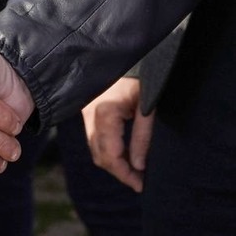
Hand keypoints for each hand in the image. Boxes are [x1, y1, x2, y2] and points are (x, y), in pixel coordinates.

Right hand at [83, 77, 152, 192]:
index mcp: (105, 114)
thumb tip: (138, 166)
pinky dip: (108, 148)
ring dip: (113, 161)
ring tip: (134, 169)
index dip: (125, 174)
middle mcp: (90, 114)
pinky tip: (125, 152)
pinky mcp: (88, 107)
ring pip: (95, 147)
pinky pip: (95, 136)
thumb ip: (142, 137)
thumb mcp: (148, 107)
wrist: (130, 51)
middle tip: (139, 181)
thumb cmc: (144, 76)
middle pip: (100, 155)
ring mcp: (86, 110)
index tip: (140, 185)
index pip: (111, 156)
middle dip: (119, 171)